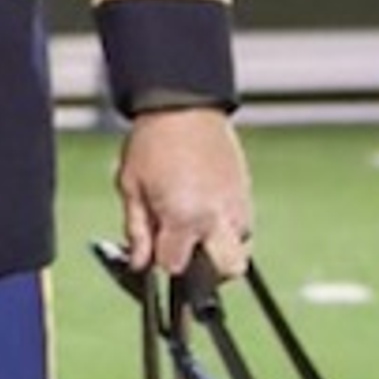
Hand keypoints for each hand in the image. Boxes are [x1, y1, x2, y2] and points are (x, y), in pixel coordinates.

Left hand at [116, 107, 251, 282]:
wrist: (184, 106)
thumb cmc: (153, 142)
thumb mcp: (132, 188)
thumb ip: (137, 231)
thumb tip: (140, 262)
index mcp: (185, 218)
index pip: (175, 266)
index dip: (162, 261)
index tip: (155, 251)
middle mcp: (217, 218)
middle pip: (225, 271)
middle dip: (205, 272)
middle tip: (185, 255)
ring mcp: (237, 206)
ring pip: (240, 251)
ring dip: (219, 251)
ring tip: (196, 230)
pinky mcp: (246, 193)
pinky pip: (243, 227)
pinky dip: (227, 230)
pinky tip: (206, 212)